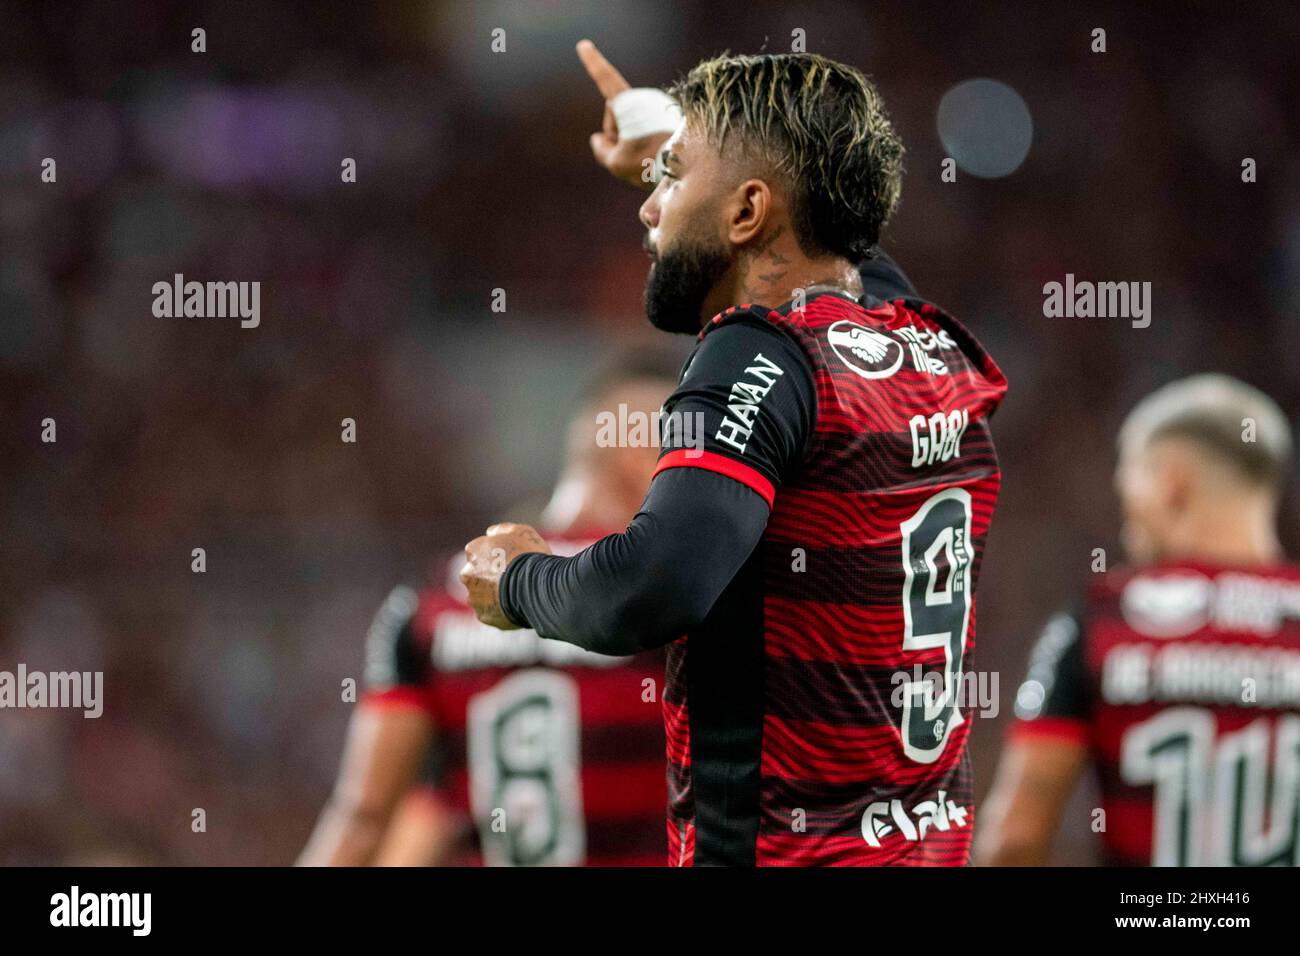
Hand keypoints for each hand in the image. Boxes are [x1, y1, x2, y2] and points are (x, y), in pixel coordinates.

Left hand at [459, 523, 550, 628]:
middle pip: (477, 574)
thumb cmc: (529, 555)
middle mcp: (467, 573)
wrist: (536, 586)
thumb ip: (502, 530)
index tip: (510, 560)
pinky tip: (516, 606)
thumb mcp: (521, 531)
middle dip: (490, 576)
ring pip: (481, 595)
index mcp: (473, 551)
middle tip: (513, 578)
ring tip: (516, 594)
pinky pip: (491, 612)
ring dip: (493, 594)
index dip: (496, 556)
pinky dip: (500, 610)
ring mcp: (474, 596)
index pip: (479, 552)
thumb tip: (490, 533)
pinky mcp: (483, 615)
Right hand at [577, 39, 672, 189]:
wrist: (687, 166)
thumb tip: (598, 139)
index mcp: (630, 102)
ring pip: (633, 124)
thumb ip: (602, 150)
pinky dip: (647, 141)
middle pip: (618, 116)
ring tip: (648, 157)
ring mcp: (659, 106)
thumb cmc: (649, 163)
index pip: (606, 79)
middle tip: (629, 155)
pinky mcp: (670, 116)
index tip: (584, 45)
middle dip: (617, 134)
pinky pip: (648, 129)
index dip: (593, 62)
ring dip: (632, 140)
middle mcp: (646, 98)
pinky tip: (655, 156)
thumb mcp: (617, 163)